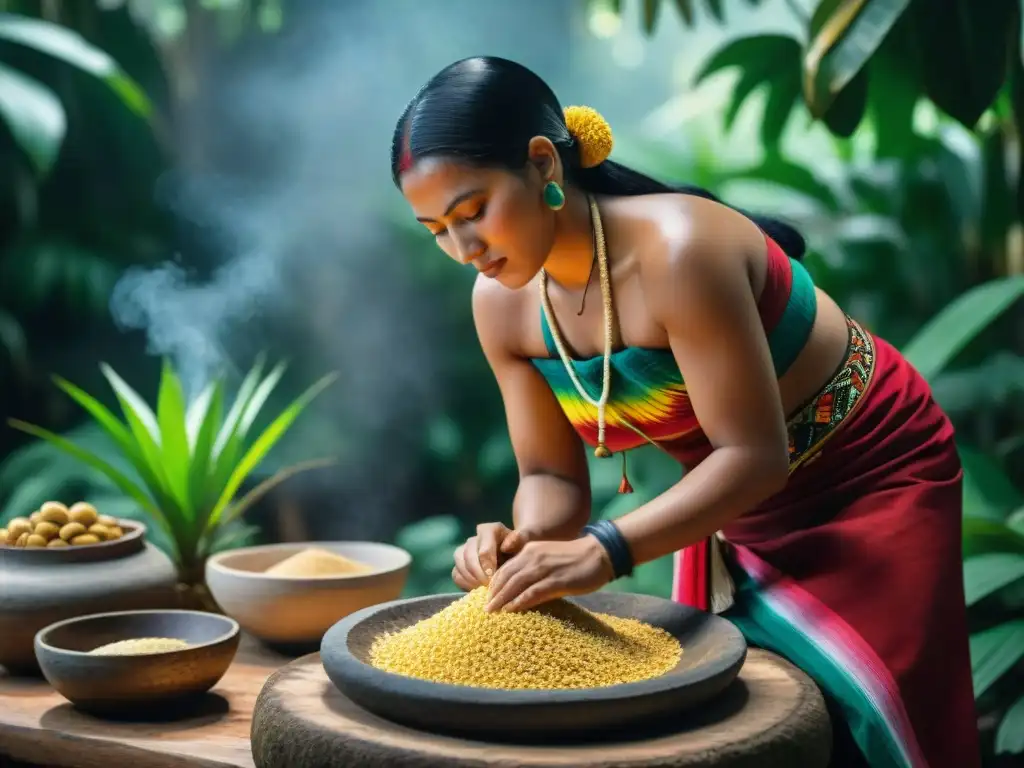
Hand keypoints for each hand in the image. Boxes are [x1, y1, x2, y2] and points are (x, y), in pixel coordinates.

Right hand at [452, 523, 531, 590]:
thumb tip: (506, 545)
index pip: (483, 549)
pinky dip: (465, 583)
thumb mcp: (527, 542)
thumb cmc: (522, 549)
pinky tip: (477, 590)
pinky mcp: (460, 564)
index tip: (494, 577)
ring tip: (484, 589)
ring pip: (460, 563)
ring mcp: (465, 550)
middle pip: (468, 556)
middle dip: (478, 574)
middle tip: (489, 587)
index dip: (487, 566)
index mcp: (490, 530)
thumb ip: (520, 539)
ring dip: (470, 578)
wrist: (516, 557)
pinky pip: (456, 573)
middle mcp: (475, 538)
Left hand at [485, 535, 614, 612]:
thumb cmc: (574, 558)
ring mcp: (545, 568)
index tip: (488, 597)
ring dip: (502, 599)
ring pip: (516, 584)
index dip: (494, 584)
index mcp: (530, 550)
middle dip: (494, 593)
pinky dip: (519, 602)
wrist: (599, 553)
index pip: (505, 568)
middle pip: (506, 576)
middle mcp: (534, 557)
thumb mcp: (547, 556)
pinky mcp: (557, 580)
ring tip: (493, 612)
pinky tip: (511, 610)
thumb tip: (518, 587)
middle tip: (486, 608)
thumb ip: (532, 567)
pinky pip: (533, 592)